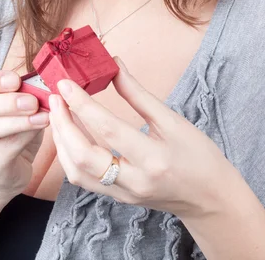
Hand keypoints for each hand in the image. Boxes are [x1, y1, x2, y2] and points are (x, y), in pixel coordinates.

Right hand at [0, 69, 48, 199]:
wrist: (14, 161)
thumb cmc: (17, 122)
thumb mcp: (21, 100)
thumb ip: (28, 90)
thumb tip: (46, 81)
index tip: (16, 80)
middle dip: (7, 101)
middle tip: (32, 101)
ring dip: (18, 120)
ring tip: (40, 114)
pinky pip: (7, 147)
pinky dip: (26, 135)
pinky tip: (42, 125)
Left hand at [48, 57, 237, 219]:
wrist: (209, 198)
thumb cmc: (197, 155)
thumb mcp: (172, 120)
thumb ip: (138, 94)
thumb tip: (114, 65)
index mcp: (152, 158)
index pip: (108, 129)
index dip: (82, 104)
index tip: (66, 83)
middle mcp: (134, 181)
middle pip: (83, 156)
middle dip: (63, 125)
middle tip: (55, 98)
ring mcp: (123, 194)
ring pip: (77, 172)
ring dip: (62, 141)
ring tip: (58, 113)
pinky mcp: (117, 199)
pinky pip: (84, 179)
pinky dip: (70, 155)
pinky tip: (69, 135)